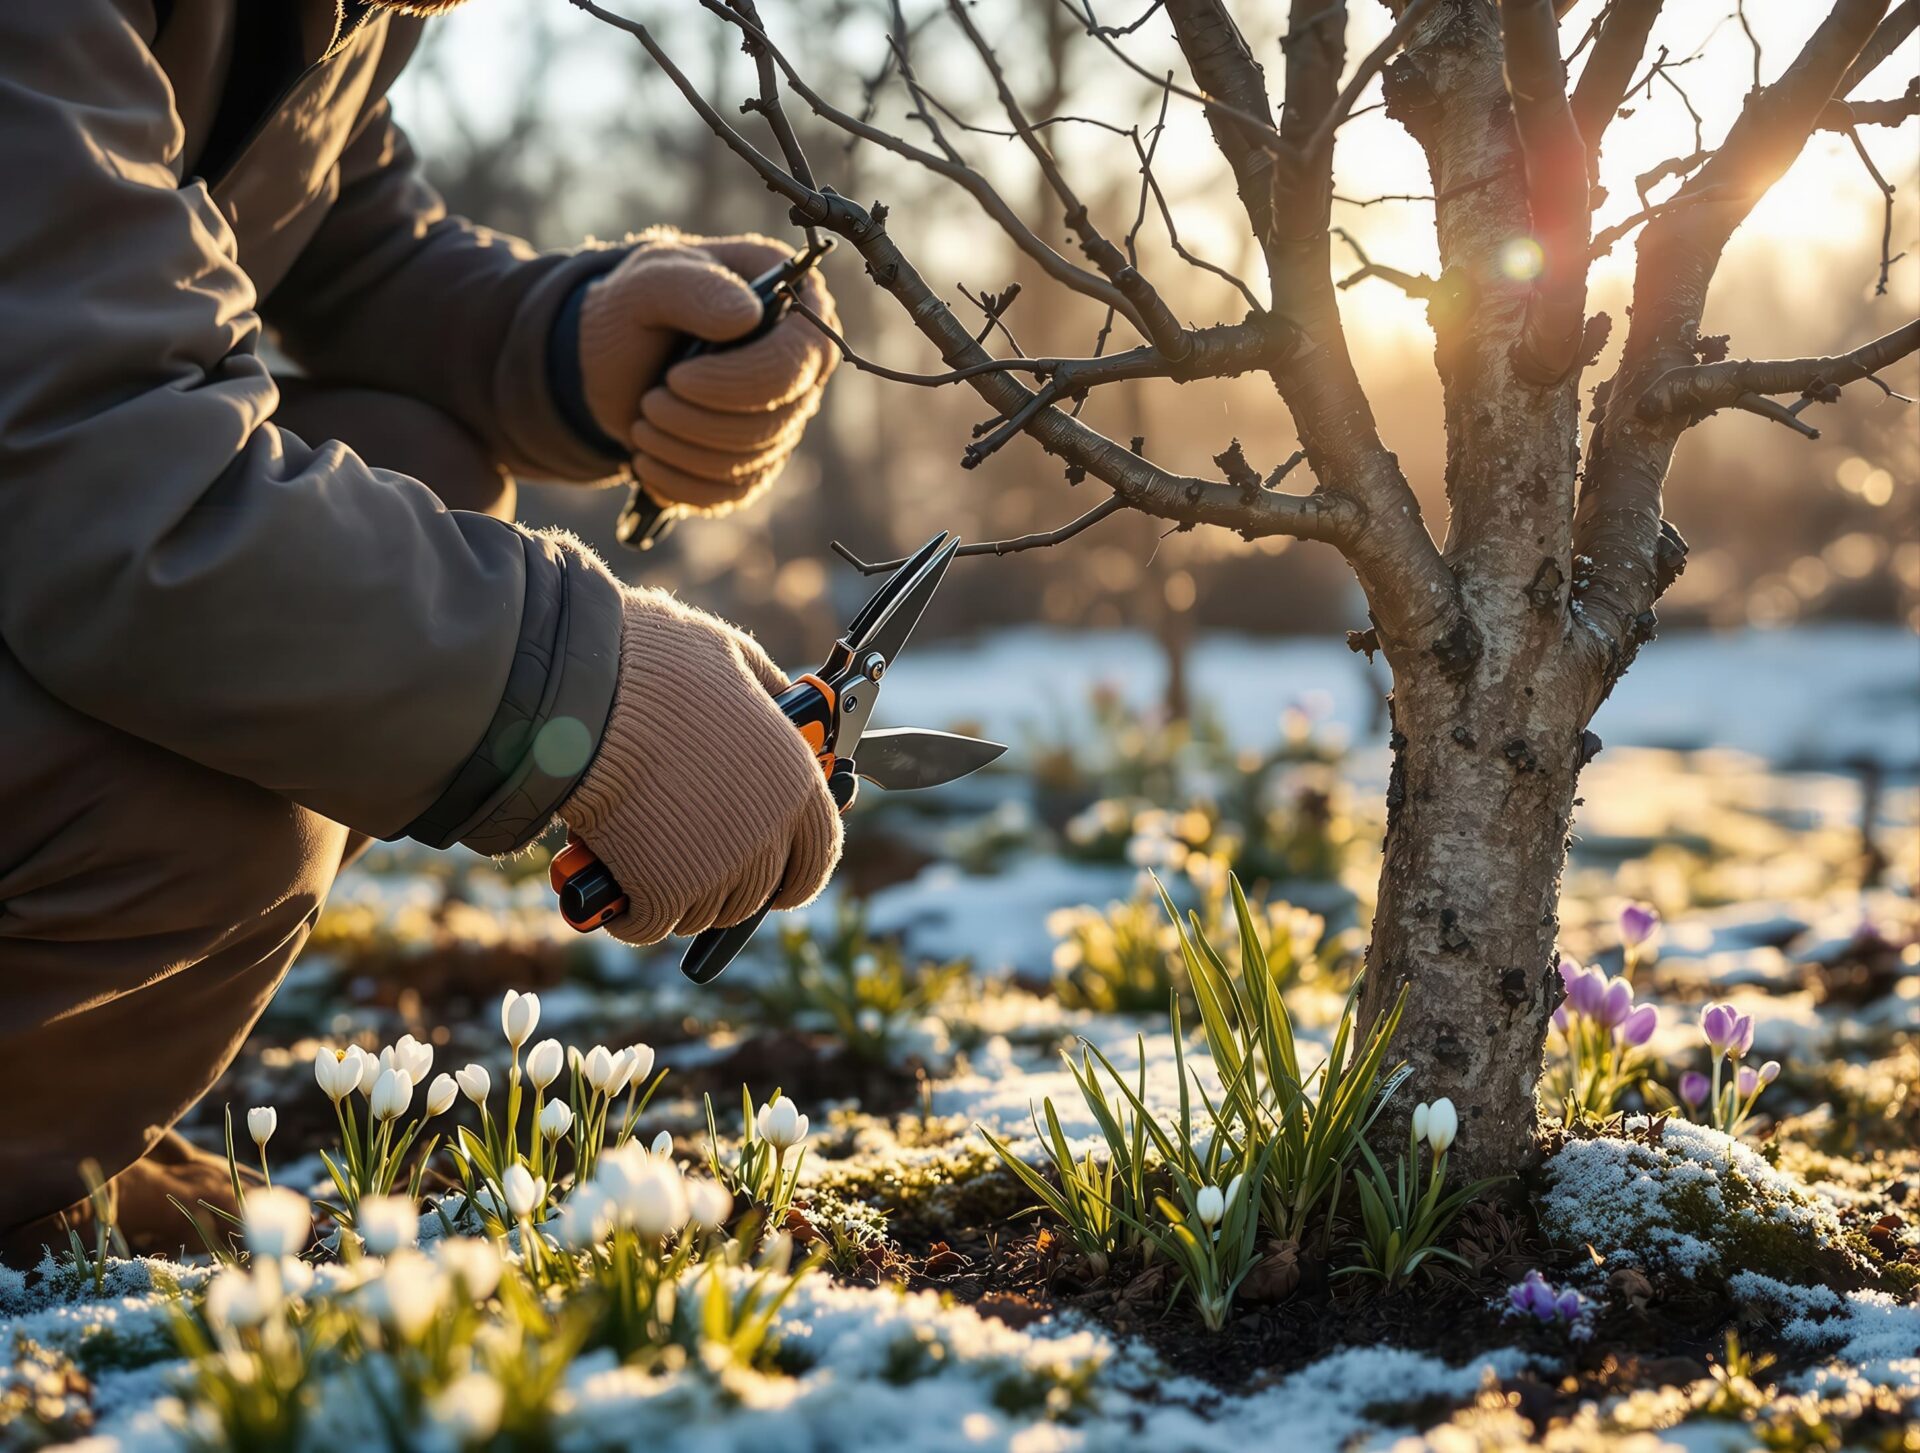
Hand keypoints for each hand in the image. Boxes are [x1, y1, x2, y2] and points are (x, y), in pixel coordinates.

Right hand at [557, 588, 841, 945]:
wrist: (583, 695)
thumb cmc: (651, 664)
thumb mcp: (733, 657)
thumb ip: (764, 693)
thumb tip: (778, 702)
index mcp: (796, 781)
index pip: (818, 855)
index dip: (795, 870)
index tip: (777, 875)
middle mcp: (768, 832)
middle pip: (756, 892)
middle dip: (724, 883)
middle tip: (688, 862)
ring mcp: (718, 868)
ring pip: (704, 911)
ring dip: (677, 896)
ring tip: (645, 859)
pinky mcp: (662, 892)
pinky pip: (650, 924)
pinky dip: (629, 914)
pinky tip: (614, 891)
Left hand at [579, 229, 838, 515]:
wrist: (614, 355)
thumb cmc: (639, 304)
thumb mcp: (651, 280)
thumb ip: (695, 288)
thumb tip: (747, 316)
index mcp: (795, 303)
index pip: (796, 360)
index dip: (738, 382)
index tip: (675, 379)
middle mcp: (803, 363)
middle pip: (777, 419)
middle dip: (700, 421)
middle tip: (648, 402)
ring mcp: (784, 415)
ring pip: (753, 459)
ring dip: (683, 450)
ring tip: (640, 424)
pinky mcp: (758, 459)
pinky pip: (734, 491)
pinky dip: (681, 482)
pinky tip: (647, 462)